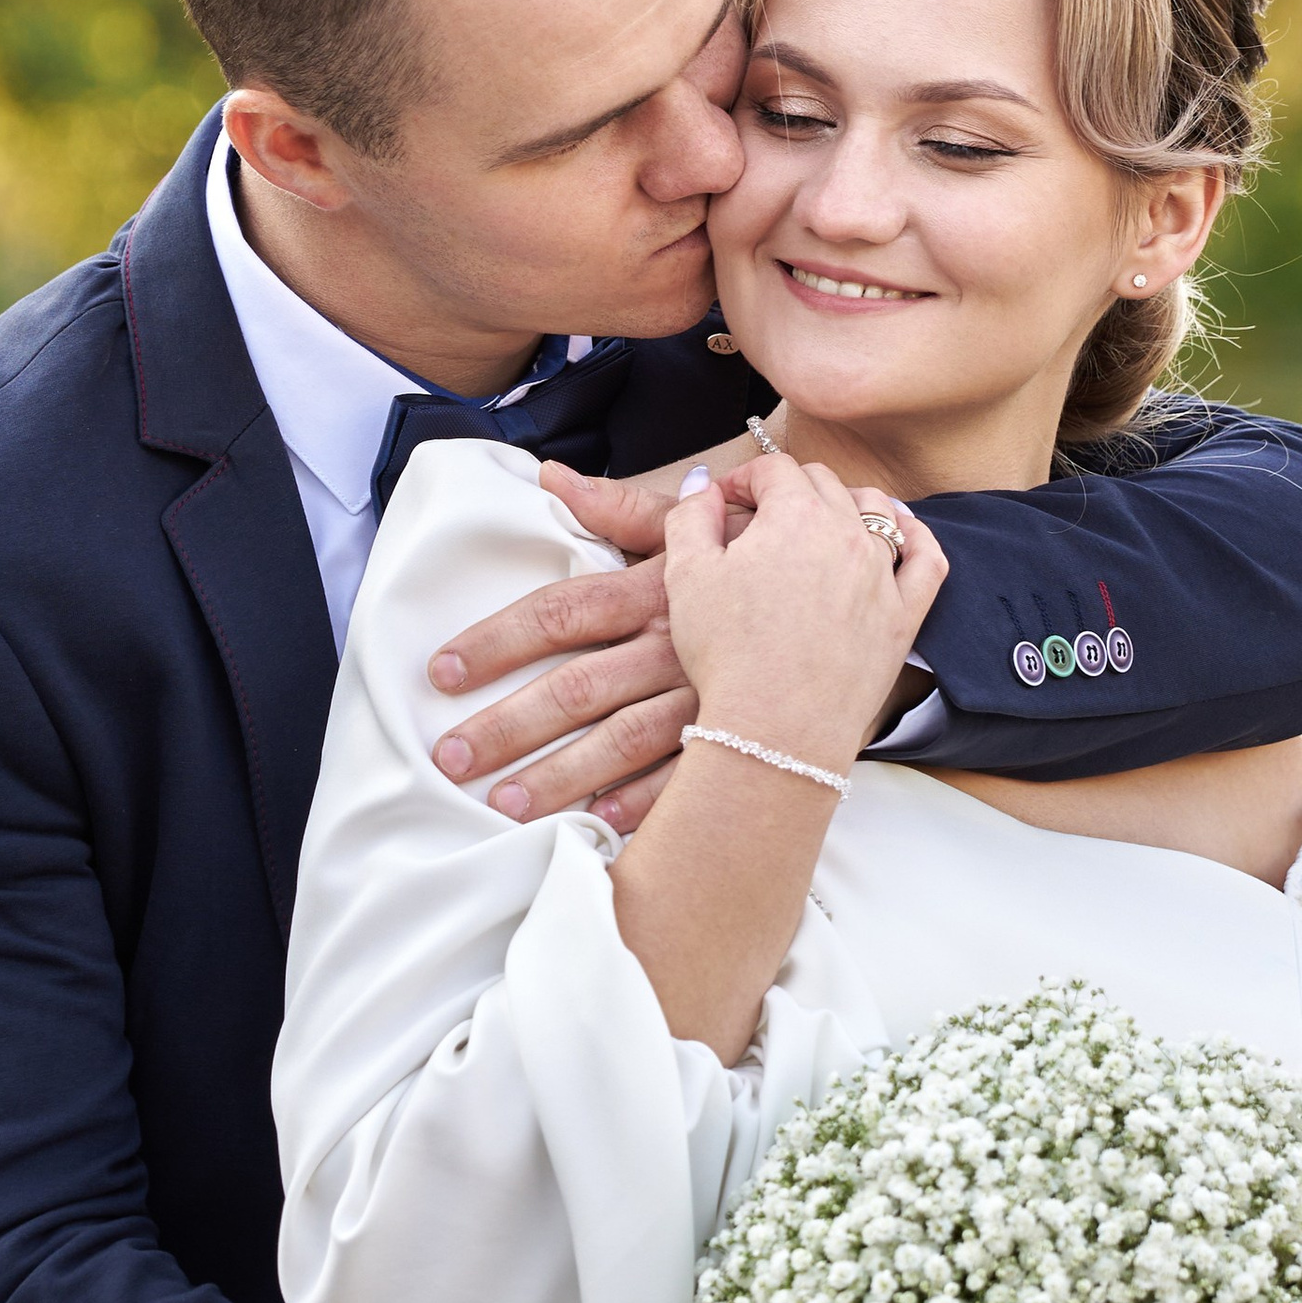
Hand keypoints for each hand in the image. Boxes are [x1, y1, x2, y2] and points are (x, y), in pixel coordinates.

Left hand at [424, 451, 766, 830]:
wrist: (859, 583)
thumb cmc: (761, 554)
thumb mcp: (695, 524)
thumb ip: (619, 506)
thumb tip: (550, 476)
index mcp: (658, 588)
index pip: (562, 612)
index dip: (498, 640)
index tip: (442, 670)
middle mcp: (677, 642)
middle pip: (580, 687)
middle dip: (512, 725)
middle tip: (452, 755)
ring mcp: (710, 693)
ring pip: (625, 740)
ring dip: (563, 776)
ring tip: (502, 805)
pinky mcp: (743, 730)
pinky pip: (689, 775)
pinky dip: (644, 803)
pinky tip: (596, 826)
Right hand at [663, 453, 944, 777]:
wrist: (777, 728)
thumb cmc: (729, 655)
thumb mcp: (687, 576)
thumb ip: (691, 516)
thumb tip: (704, 484)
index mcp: (795, 515)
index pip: (774, 469)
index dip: (745, 478)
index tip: (727, 500)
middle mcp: (847, 534)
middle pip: (823, 483)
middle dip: (789, 488)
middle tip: (762, 516)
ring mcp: (883, 574)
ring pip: (878, 510)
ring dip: (849, 502)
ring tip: (825, 519)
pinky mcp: (905, 615)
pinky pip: (926, 560)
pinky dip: (916, 538)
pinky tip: (903, 534)